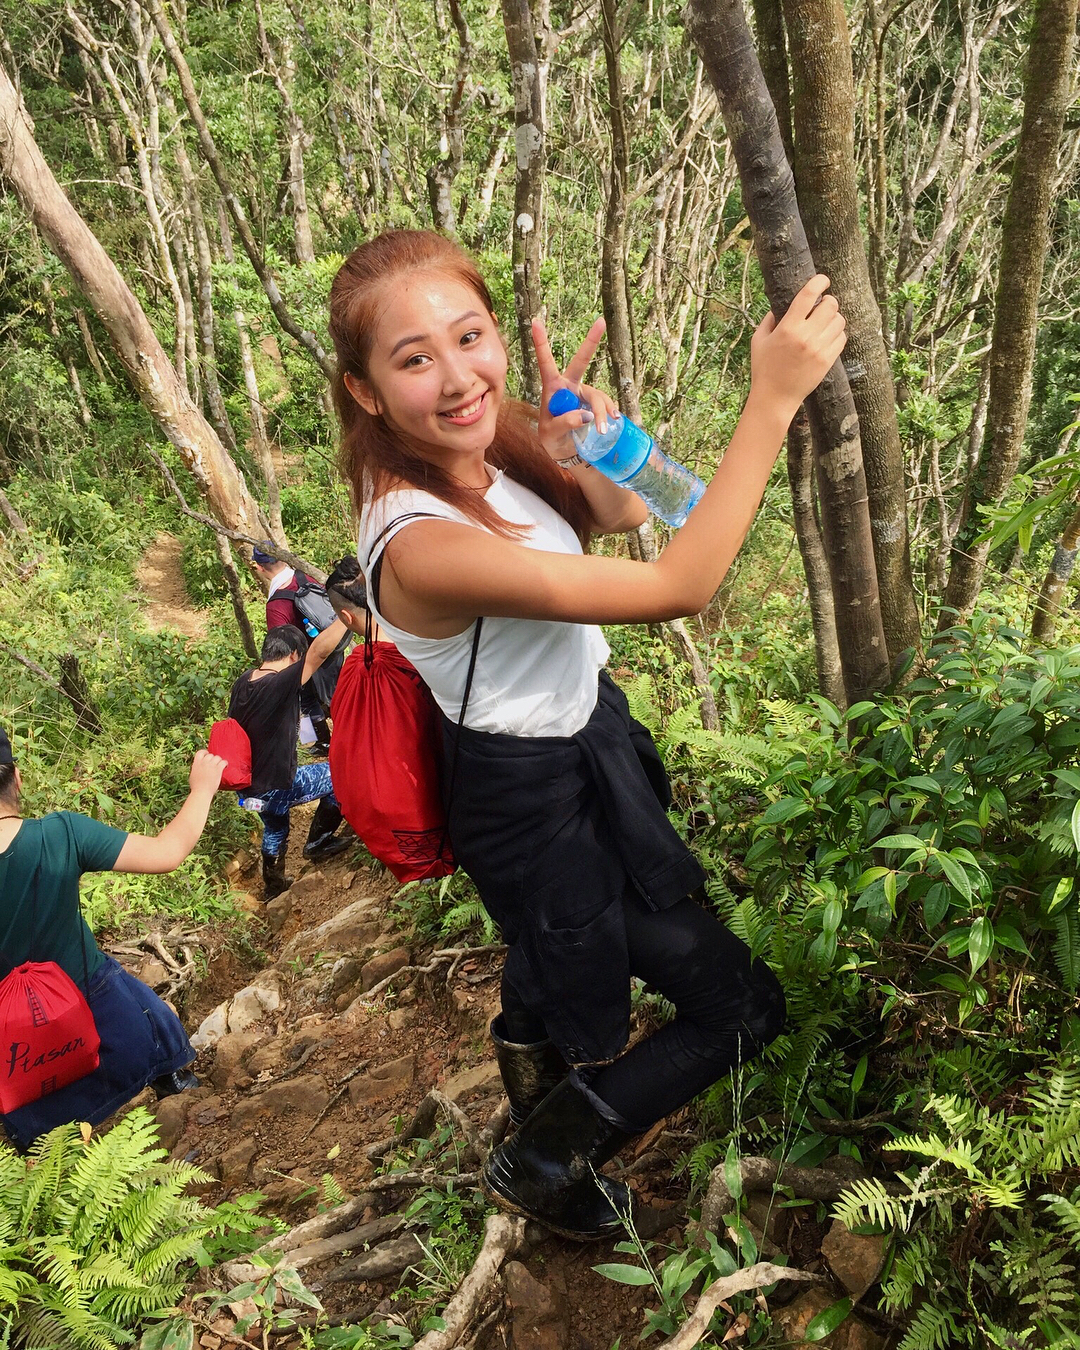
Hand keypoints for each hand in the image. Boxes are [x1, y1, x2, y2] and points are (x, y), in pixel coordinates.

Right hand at [189, 749, 226, 795]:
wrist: (201, 792)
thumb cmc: (196, 787)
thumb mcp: (193, 775)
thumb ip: (196, 769)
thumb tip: (198, 767)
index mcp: (196, 763)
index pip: (200, 752)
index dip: (205, 752)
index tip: (207, 754)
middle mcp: (204, 762)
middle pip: (210, 755)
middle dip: (213, 759)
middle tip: (215, 764)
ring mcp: (211, 765)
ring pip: (217, 757)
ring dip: (219, 761)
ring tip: (220, 765)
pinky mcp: (218, 769)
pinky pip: (223, 762)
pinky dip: (225, 763)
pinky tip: (225, 766)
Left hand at [531, 316, 619, 460]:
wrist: (565, 449)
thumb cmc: (551, 438)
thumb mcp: (551, 434)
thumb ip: (565, 423)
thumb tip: (587, 416)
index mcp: (552, 388)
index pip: (546, 363)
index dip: (541, 343)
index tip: (535, 321)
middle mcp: (569, 385)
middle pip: (581, 361)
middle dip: (591, 341)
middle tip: (601, 321)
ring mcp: (584, 393)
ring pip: (596, 396)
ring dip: (601, 412)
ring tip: (601, 430)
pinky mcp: (595, 403)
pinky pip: (606, 404)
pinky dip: (609, 412)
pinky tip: (613, 419)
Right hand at [749, 275, 847, 418]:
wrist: (775, 398)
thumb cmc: (764, 369)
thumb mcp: (759, 341)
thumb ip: (769, 320)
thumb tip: (780, 306)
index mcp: (788, 328)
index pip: (808, 295)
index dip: (819, 282)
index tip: (823, 280)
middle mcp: (806, 336)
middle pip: (830, 305)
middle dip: (829, 301)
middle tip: (823, 305)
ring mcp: (819, 348)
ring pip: (839, 320)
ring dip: (834, 317)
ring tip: (825, 322)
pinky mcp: (827, 360)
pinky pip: (842, 337)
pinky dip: (837, 333)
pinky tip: (828, 336)